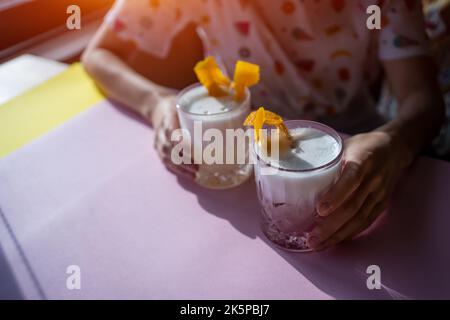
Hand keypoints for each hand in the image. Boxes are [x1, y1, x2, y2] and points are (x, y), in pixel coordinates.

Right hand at [151, 95, 197, 179]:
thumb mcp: (186, 102)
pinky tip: (190, 176)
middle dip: (184, 159)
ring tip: (196, 174)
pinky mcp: (159, 150)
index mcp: (168, 117)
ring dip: (181, 167)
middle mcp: (161, 131)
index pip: (171, 130)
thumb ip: (202, 110)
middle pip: (169, 148)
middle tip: (198, 165)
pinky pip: (167, 162)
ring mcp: (158, 142)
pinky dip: (178, 170)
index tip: (189, 147)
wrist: (157, 108)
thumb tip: (232, 118)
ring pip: (167, 157)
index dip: (179, 140)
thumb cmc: (178, 106)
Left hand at [307, 131, 412, 250]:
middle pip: (353, 206)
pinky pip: (366, 222)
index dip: (336, 196)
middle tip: (312, 238)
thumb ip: (327, 159)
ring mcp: (379, 193)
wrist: (396, 148)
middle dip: (331, 226)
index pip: (351, 179)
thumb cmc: (364, 146)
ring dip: (338, 235)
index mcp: (362, 160)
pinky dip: (350, 233)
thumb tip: (296, 168)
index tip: (320, 210)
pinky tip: (335, 241)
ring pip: (359, 219)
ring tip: (318, 245)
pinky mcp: (382, 204)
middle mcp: (373, 179)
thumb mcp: (346, 145)